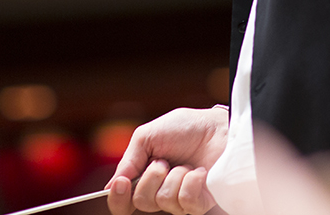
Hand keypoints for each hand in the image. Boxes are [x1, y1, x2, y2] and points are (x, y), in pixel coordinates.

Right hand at [106, 106, 229, 214]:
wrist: (219, 127)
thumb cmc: (187, 128)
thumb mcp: (149, 135)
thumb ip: (129, 159)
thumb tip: (111, 186)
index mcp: (146, 178)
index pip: (124, 203)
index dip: (117, 199)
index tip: (120, 184)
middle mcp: (162, 192)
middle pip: (141, 202)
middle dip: (151, 177)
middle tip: (165, 160)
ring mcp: (181, 199)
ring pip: (163, 201)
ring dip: (174, 176)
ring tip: (186, 163)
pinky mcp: (201, 202)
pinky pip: (186, 202)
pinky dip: (191, 183)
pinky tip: (199, 172)